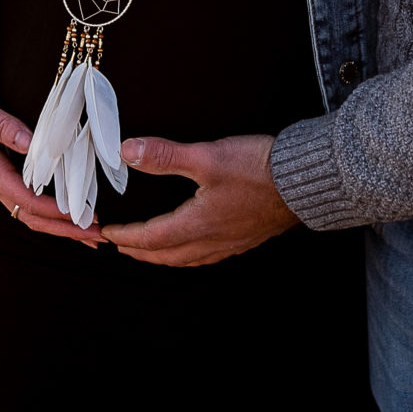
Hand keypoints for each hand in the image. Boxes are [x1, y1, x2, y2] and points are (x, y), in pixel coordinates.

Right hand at [0, 81, 102, 245]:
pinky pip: (25, 204)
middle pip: (31, 217)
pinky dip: (49, 215)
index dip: (55, 210)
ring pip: (29, 215)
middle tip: (98, 234)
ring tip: (91, 234)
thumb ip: (3, 125)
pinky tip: (67, 218)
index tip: (81, 214)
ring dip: (59, 227)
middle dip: (64, 229)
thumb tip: (31, 143)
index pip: (26, 199)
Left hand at [100, 134, 298, 266]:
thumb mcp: (207, 157)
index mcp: (197, 224)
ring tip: (152, 250)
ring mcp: (231, 241)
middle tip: (120, 245)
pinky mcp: (247, 236)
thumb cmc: (260, 169)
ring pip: (188, 259)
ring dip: (164, 256)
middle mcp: (212, 240)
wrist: (305, 182)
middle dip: (140, 251)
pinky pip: (209, 255)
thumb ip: (166, 155)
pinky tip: (195, 245)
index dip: (126, 236)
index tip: (107, 233)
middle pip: (166, 255)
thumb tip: (128, 152)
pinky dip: (190, 254)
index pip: (151, 237)